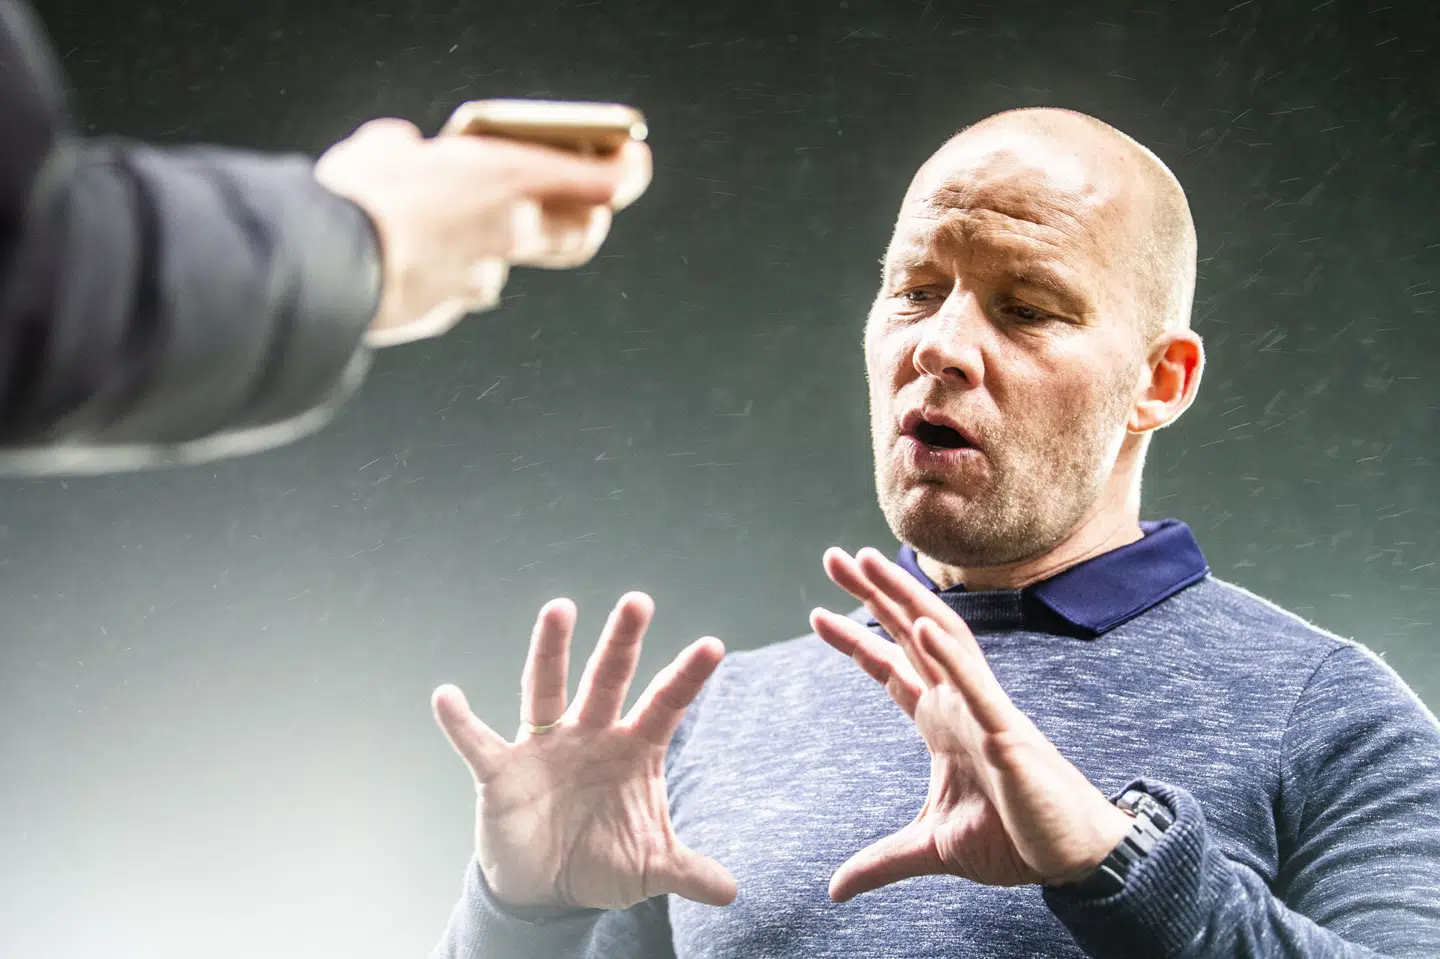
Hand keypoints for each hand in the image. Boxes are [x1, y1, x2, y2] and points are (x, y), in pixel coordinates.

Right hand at [314, 118, 651, 347]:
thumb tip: (402, 148)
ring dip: (489, 249)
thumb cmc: (361, 197)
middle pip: (578, 234)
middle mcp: (510, 232)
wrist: (327, 267)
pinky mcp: (446, 309)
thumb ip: (408, 147)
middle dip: (584, 221)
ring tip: (455, 229)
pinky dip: (441, 276)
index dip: (625, 173)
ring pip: (505, 265)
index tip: (632, 161)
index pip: (602, 181)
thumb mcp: (388, 149)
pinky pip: (455, 290)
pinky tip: (407, 262)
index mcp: (512, 178)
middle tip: (579, 207)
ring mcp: (481, 277)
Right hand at [431, 592, 736, 911]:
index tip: (713, 645)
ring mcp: (544, 747)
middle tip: (639, 601)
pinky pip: (479, 742)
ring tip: (559, 609)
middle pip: (608, 679)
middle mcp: (590, 735)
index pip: (665, 705)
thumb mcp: (649, 869)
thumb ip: (687, 872)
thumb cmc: (603, 862)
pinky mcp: (501, 771)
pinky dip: (460, 723)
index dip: (687, 677)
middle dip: (622, 642)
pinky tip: (447, 697)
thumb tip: (731, 892)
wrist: (547, 888)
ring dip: (550, 650)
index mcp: (633, 750)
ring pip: (546, 689)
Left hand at [809, 547, 1132, 901]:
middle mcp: (959, 704)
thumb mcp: (931, 848)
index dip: (853, 637)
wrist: (1070, 859)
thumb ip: (882, 861)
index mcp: (941, 721)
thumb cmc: (1013, 840)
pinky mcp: (1008, 736)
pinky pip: (977, 688)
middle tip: (834, 555)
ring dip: (905, 600)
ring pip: (941, 640)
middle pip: (909, 633)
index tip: (815, 611)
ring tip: (870, 562)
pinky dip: (949, 657)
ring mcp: (984, 713)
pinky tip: (922, 626)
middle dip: (872, 594)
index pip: (889, 666)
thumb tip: (836, 890)